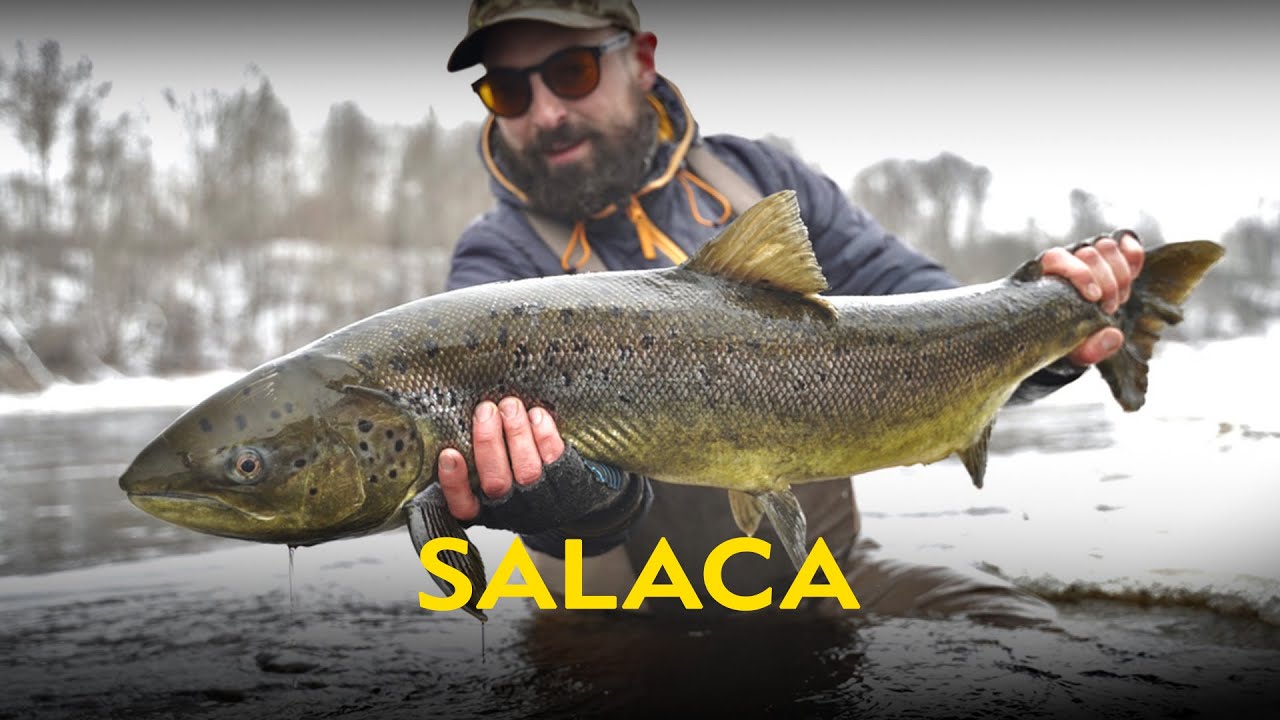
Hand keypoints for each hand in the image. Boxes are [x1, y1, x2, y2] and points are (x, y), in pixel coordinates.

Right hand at [436, 397, 649, 550]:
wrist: (565, 497)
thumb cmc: (515, 480)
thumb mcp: (486, 483)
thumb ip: (471, 465)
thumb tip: (452, 427)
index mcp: (484, 510)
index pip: (462, 505)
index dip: (454, 481)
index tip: (449, 454)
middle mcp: (510, 508)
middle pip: (496, 481)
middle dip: (488, 442)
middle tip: (485, 410)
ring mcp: (539, 497)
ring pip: (527, 468)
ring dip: (517, 433)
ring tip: (510, 406)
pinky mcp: (565, 481)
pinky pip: (555, 458)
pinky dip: (545, 434)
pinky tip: (536, 415)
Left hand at [1040, 230, 1144, 365]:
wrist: (1075, 332)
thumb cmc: (1067, 339)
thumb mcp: (1075, 350)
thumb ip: (1091, 348)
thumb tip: (1114, 337)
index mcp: (1044, 276)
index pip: (1057, 258)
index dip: (1080, 275)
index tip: (1094, 299)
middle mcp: (1065, 260)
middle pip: (1089, 253)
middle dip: (1107, 283)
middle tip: (1110, 309)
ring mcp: (1088, 256)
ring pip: (1107, 246)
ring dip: (1120, 274)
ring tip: (1119, 300)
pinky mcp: (1110, 256)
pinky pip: (1124, 243)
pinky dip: (1133, 254)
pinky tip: (1135, 270)